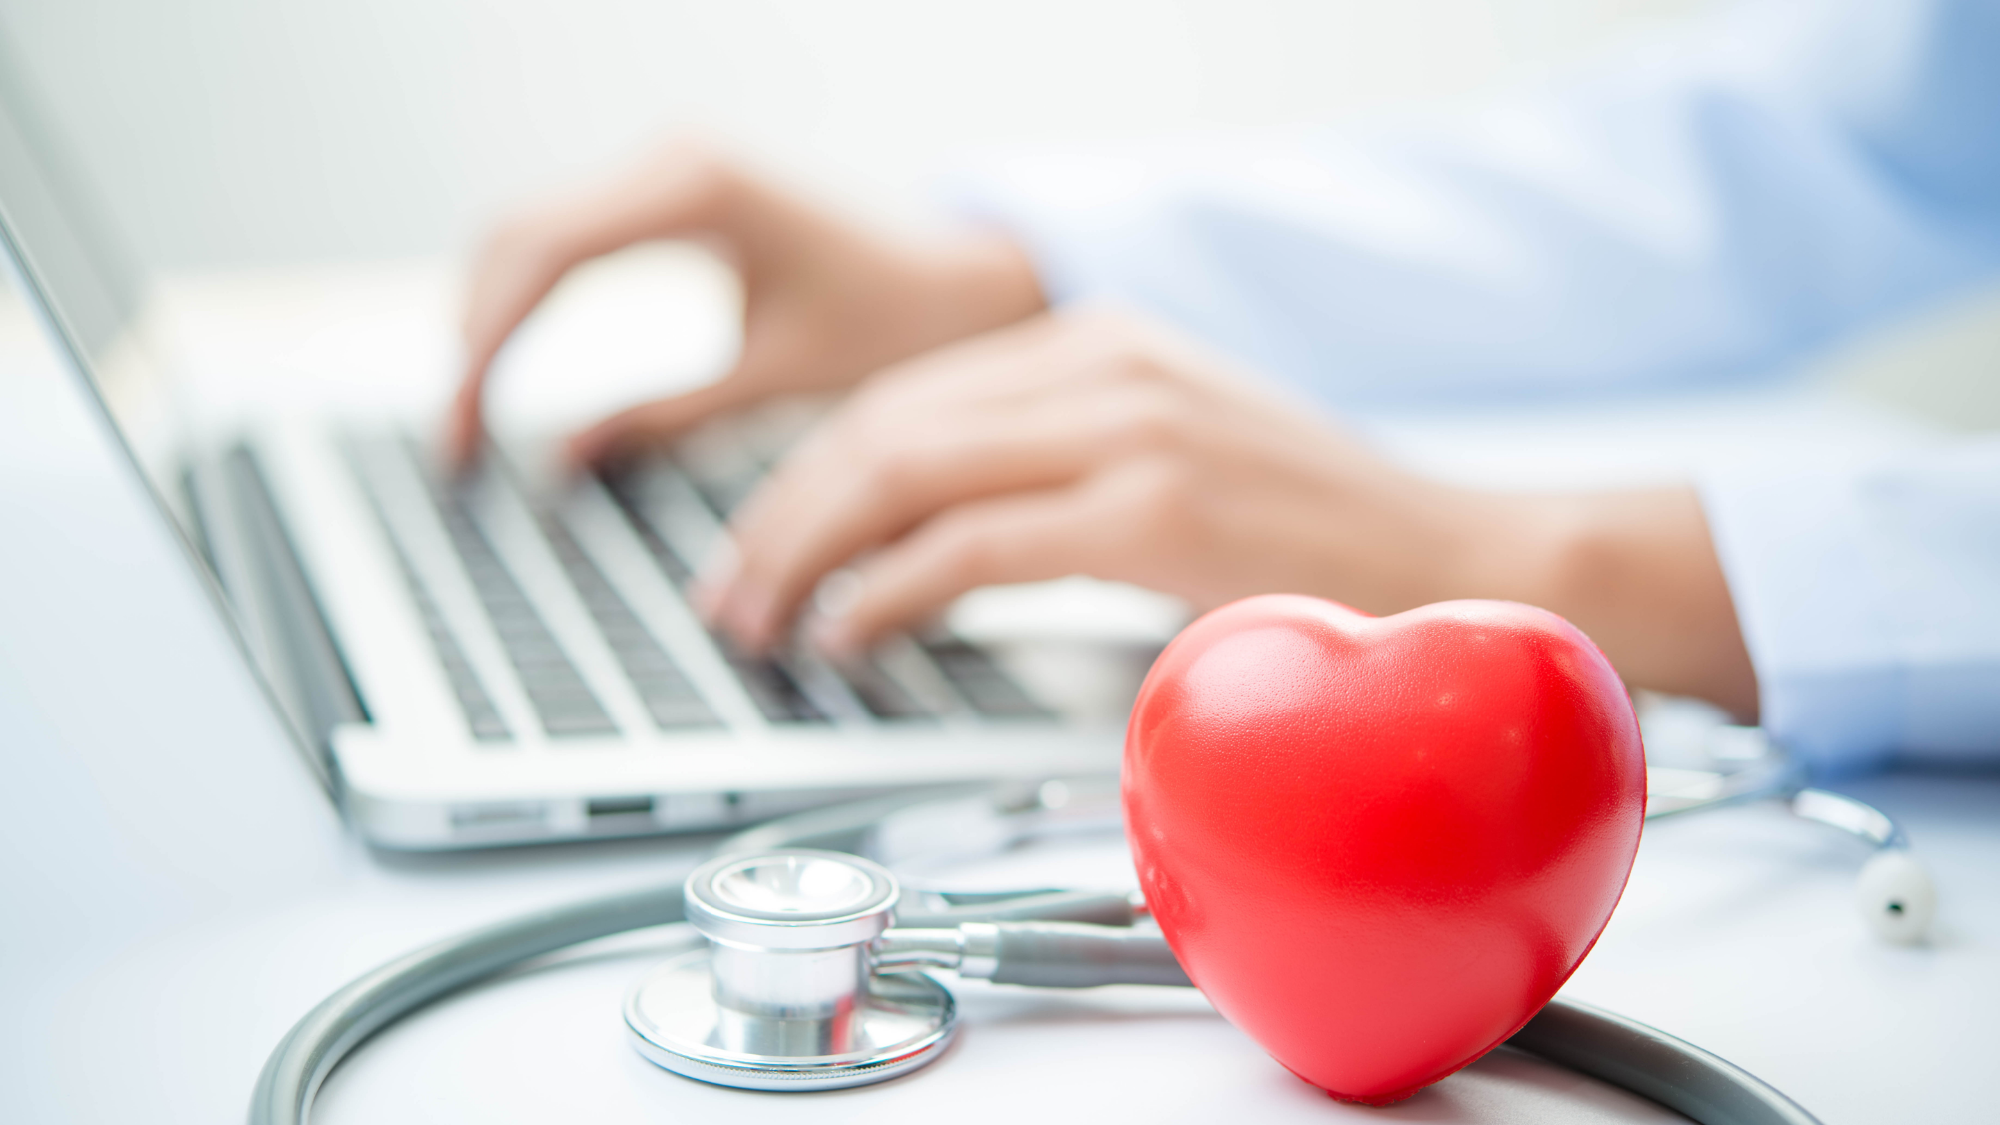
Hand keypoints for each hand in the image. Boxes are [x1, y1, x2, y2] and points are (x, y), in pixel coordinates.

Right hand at [447, 137, 1045, 466]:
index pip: (544, 257)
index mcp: (700, 188)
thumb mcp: (778, 382)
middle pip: (516, 235)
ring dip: (489, 317)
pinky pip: (568, 234)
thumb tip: (558, 463)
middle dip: (473, 340)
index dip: (486, 349)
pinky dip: (528, 299)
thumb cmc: (901, 322)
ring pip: (529, 231)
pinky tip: (512, 369)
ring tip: (472, 420)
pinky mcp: (672, 189)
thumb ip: (662, 420)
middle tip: (455, 446)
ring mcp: (668, 163)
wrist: (969, 276)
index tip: (463, 434)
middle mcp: (673, 156)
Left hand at [701, 307, 1758, 716]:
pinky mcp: (1153, 509)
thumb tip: (931, 531)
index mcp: (1102, 340)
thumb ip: (1062, 464)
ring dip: (809, 552)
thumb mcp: (1177, 455)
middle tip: (730, 593)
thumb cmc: (1320, 536)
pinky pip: (972, 544)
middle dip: (781, 515)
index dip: (809, 473)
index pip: (905, 393)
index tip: (762, 541)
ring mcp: (1132, 427)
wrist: (1462, 565)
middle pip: (883, 423)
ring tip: (762, 619)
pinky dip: (890, 590)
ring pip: (906, 470)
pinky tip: (850, 630)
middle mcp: (1106, 361)